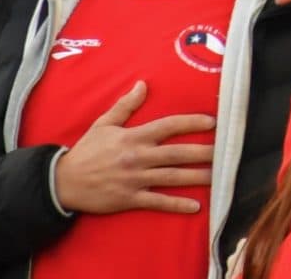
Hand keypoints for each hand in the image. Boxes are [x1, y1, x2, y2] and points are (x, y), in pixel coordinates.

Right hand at [50, 79, 215, 215]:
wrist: (63, 182)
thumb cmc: (86, 151)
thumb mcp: (104, 124)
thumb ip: (126, 105)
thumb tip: (143, 84)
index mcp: (133, 137)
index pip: (168, 126)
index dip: (191, 123)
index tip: (212, 122)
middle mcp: (138, 157)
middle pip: (177, 153)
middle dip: (203, 151)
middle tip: (226, 150)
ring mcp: (135, 180)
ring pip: (172, 177)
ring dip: (197, 177)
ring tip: (219, 175)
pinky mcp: (130, 199)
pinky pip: (158, 202)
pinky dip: (177, 204)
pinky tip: (196, 205)